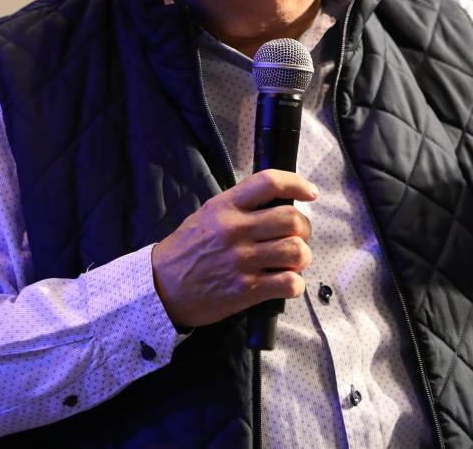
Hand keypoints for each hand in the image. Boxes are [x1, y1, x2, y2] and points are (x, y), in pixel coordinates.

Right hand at [151, 169, 316, 329]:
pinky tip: (285, 282)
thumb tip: (276, 204)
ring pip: (296, 251)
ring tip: (292, 261)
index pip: (269, 183)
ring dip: (302, 257)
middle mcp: (236, 230)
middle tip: (297, 236)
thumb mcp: (207, 214)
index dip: (296, 183)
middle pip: (291, 219)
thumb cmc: (186, 250)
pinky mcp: (246, 290)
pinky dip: (295, 284)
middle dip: (303, 228)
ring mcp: (242, 261)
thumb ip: (240, 206)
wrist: (162, 287)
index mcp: (226, 206)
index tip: (309, 193)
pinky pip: (289, 283)